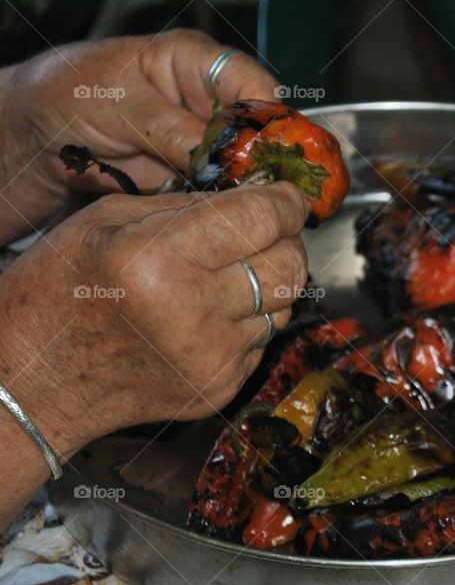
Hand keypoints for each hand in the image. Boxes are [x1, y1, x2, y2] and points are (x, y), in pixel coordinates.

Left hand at [0, 29, 278, 240]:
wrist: (37, 137)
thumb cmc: (70, 96)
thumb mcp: (121, 106)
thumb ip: (172, 130)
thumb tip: (217, 157)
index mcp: (199, 66)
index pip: (255, 87)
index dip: (271, 120)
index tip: (272, 153)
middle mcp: (209, 104)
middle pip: (259, 133)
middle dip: (263, 162)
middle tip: (263, 189)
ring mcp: (204, 143)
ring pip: (244, 168)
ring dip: (245, 190)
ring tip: (246, 208)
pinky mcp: (193, 178)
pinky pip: (219, 195)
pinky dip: (222, 208)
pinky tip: (224, 216)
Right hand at [0, 181, 308, 452]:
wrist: (35, 382)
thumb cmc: (59, 291)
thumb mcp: (105, 220)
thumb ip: (187, 205)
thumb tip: (254, 198)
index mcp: (160, 258)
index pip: (261, 220)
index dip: (286, 202)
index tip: (288, 195)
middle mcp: (194, 312)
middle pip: (290, 266)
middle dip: (286, 240)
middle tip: (265, 231)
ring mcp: (212, 358)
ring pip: (284, 304)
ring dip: (268, 281)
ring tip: (227, 274)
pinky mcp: (220, 388)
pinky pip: (262, 340)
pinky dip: (248, 320)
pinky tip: (208, 314)